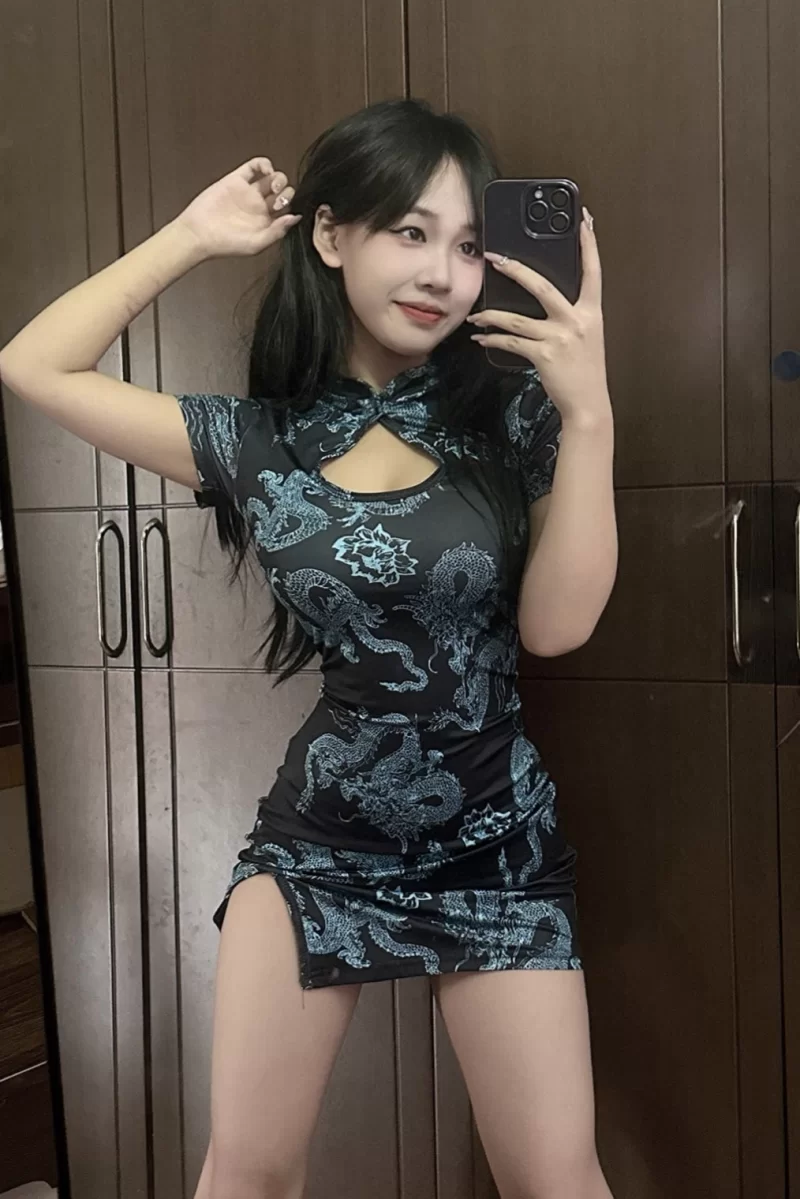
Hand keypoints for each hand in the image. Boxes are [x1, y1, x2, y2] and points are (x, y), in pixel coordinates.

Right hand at [174, 157, 301, 259]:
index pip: (288, 209)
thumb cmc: (226, 244)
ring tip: (273, 185)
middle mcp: (260, 206)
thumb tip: (295, 218)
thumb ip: (277, 231)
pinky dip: (264, 164)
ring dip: (279, 178)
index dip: (292, 206)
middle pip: (283, 192)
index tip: (286, 209)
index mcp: (267, 222)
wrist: (199, 234)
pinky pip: (254, 166)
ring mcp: (249, 192)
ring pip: (272, 178)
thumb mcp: (256, 244)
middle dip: (287, 192)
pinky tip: (266, 170)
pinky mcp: (236, 180)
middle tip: (279, 199)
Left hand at [467, 208, 609, 423]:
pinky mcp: (543, 355)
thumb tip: (548, 299)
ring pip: (517, 318)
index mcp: (592, 312)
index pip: (593, 271)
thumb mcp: (587, 337)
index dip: (589, 244)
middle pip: (542, 285)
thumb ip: (573, 315)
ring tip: (477, 314)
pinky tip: (482, 338)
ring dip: (491, 314)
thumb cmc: (585, 371)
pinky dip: (492, 340)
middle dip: (515, 269)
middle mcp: (577, 321)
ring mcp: (559, 338)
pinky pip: (511, 342)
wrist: (588, 404)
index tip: (584, 219)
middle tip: (496, 257)